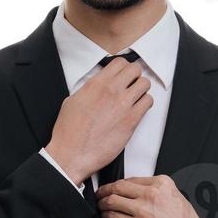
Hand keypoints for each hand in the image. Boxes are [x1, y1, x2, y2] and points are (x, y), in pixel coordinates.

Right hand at [45, 57, 152, 185]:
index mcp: (96, 84)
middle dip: (134, 76)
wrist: (72, 154)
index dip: (123, 68)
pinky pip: (148, 102)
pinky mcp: (131, 121)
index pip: (119, 63)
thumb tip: (97, 86)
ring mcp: (123, 105)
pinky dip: (145, 103)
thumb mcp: (72, 101)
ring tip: (135, 98)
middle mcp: (111, 91)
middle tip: (131, 84)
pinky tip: (137, 110)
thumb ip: (89, 89)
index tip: (123, 75)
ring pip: (145, 84)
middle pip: (135, 69)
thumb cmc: (69, 132)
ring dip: (141, 89)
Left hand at [96, 174, 217, 217]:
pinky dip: (106, 216)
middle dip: (106, 190)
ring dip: (103, 203)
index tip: (113, 188)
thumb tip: (139, 193)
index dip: (119, 185)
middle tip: (100, 194)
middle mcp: (152, 194)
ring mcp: (142, 210)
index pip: (132, 180)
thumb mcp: (177, 200)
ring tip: (100, 206)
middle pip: (119, 187)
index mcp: (163, 184)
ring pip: (112, 200)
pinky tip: (106, 217)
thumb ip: (159, 193)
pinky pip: (113, 217)